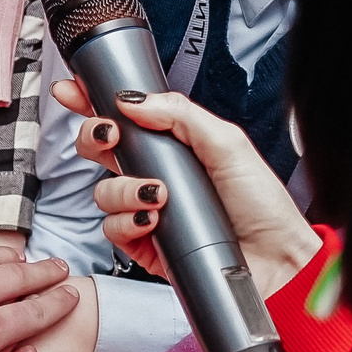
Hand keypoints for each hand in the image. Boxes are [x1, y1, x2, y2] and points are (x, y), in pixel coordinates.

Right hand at [52, 80, 321, 298]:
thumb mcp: (227, 143)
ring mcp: (148, 210)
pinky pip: (112, 230)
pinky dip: (127, 223)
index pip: (124, 118)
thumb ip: (180, 114)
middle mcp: (156, 175)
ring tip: (158, 194)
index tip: (75, 91)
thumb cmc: (262, 205)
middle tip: (111, 138)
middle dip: (95, 139)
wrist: (276, 261)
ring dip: (123, 189)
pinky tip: (154, 221)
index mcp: (174, 145)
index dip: (93, 103)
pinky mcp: (145, 245)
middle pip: (100, 150)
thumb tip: (133, 101)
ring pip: (103, 191)